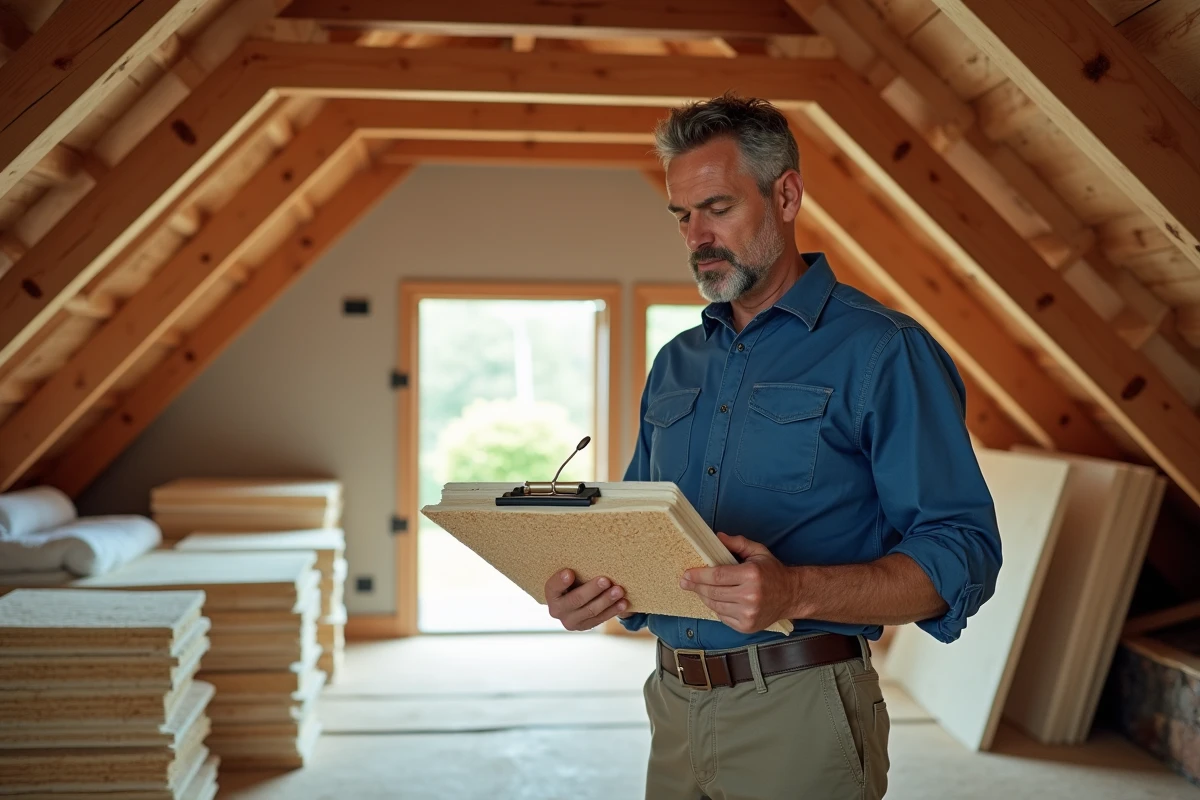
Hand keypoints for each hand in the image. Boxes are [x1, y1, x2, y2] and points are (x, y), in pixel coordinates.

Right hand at [545, 568, 628, 630]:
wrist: (575, 600)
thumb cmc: (574, 579)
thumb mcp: (570, 574)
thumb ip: (575, 569)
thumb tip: (591, 552)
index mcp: (551, 595)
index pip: (553, 587)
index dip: (560, 581)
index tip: (570, 572)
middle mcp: (557, 610)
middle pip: (576, 600)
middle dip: (592, 590)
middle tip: (606, 580)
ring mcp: (570, 622)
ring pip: (591, 611)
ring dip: (606, 600)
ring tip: (619, 591)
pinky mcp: (584, 627)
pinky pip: (600, 619)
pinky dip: (613, 610)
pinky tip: (623, 603)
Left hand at [680, 532, 798, 632]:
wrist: (792, 596)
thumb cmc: (773, 572)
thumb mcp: (758, 551)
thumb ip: (737, 543)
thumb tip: (717, 537)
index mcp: (751, 575)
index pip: (717, 575)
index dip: (699, 575)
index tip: (686, 574)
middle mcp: (750, 596)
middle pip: (713, 592)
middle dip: (696, 586)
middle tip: (684, 582)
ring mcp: (748, 614)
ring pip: (715, 606)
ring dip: (704, 597)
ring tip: (698, 589)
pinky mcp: (747, 626)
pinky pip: (722, 617)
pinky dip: (716, 608)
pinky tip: (715, 600)